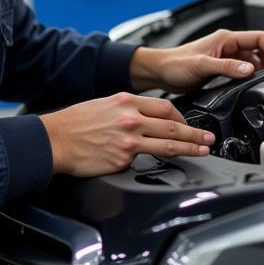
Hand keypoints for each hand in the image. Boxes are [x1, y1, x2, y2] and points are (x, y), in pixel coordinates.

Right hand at [40, 92, 215, 176]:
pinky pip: (146, 160)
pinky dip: (159, 161)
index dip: (182, 116)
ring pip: (168, 142)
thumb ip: (129, 109)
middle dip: (194, 131)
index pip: (165, 106)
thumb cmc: (76, 123)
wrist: (55, 140)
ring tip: (203, 149)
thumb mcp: (105, 104)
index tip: (189, 123)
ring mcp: (128, 138)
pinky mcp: (123, 158)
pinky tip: (170, 163)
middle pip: (172, 123)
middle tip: (208, 137)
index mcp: (127, 101)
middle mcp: (131, 118)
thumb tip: (147, 118)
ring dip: (190, 146)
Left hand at [130, 29, 263, 91]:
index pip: (258, 39)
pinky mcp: (221, 69)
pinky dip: (250, 77)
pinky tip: (250, 86)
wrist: (160, 72)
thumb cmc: (175, 64)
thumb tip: (249, 69)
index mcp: (226, 39)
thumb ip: (226, 67)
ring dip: (260, 70)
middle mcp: (227, 46)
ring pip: (251, 61)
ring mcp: (225, 57)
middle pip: (258, 50)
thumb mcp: (202, 65)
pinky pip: (242, 71)